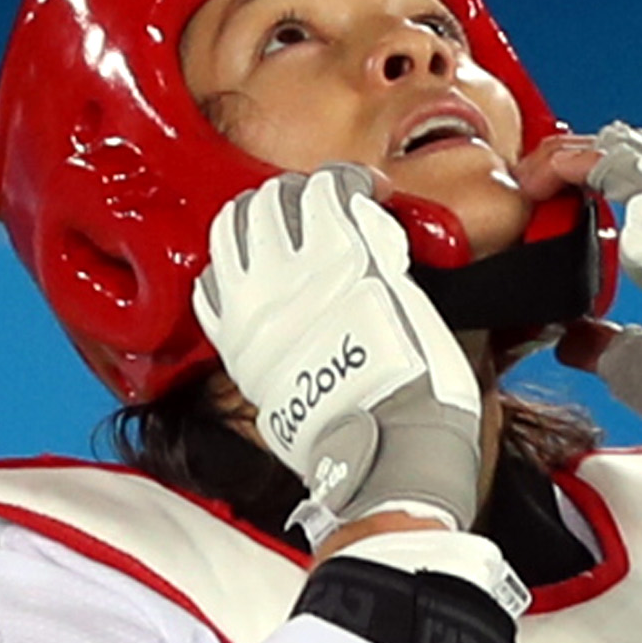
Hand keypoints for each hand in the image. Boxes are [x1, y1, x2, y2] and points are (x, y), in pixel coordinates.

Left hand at [193, 166, 484, 543]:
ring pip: (229, 232)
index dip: (348, 183)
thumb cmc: (424, 393)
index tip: (361, 194)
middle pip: (270, 201)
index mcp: (346, 256)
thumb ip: (395, 260)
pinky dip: (229, 271)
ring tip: (275, 231)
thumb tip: (381, 238)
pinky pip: (211, 289)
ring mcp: (255, 311)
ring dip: (253, 221)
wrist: (390, 459)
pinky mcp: (238, 349)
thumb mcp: (430, 307)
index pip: (329, 186)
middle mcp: (290, 276)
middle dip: (295, 195)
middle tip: (316, 207)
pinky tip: (251, 277)